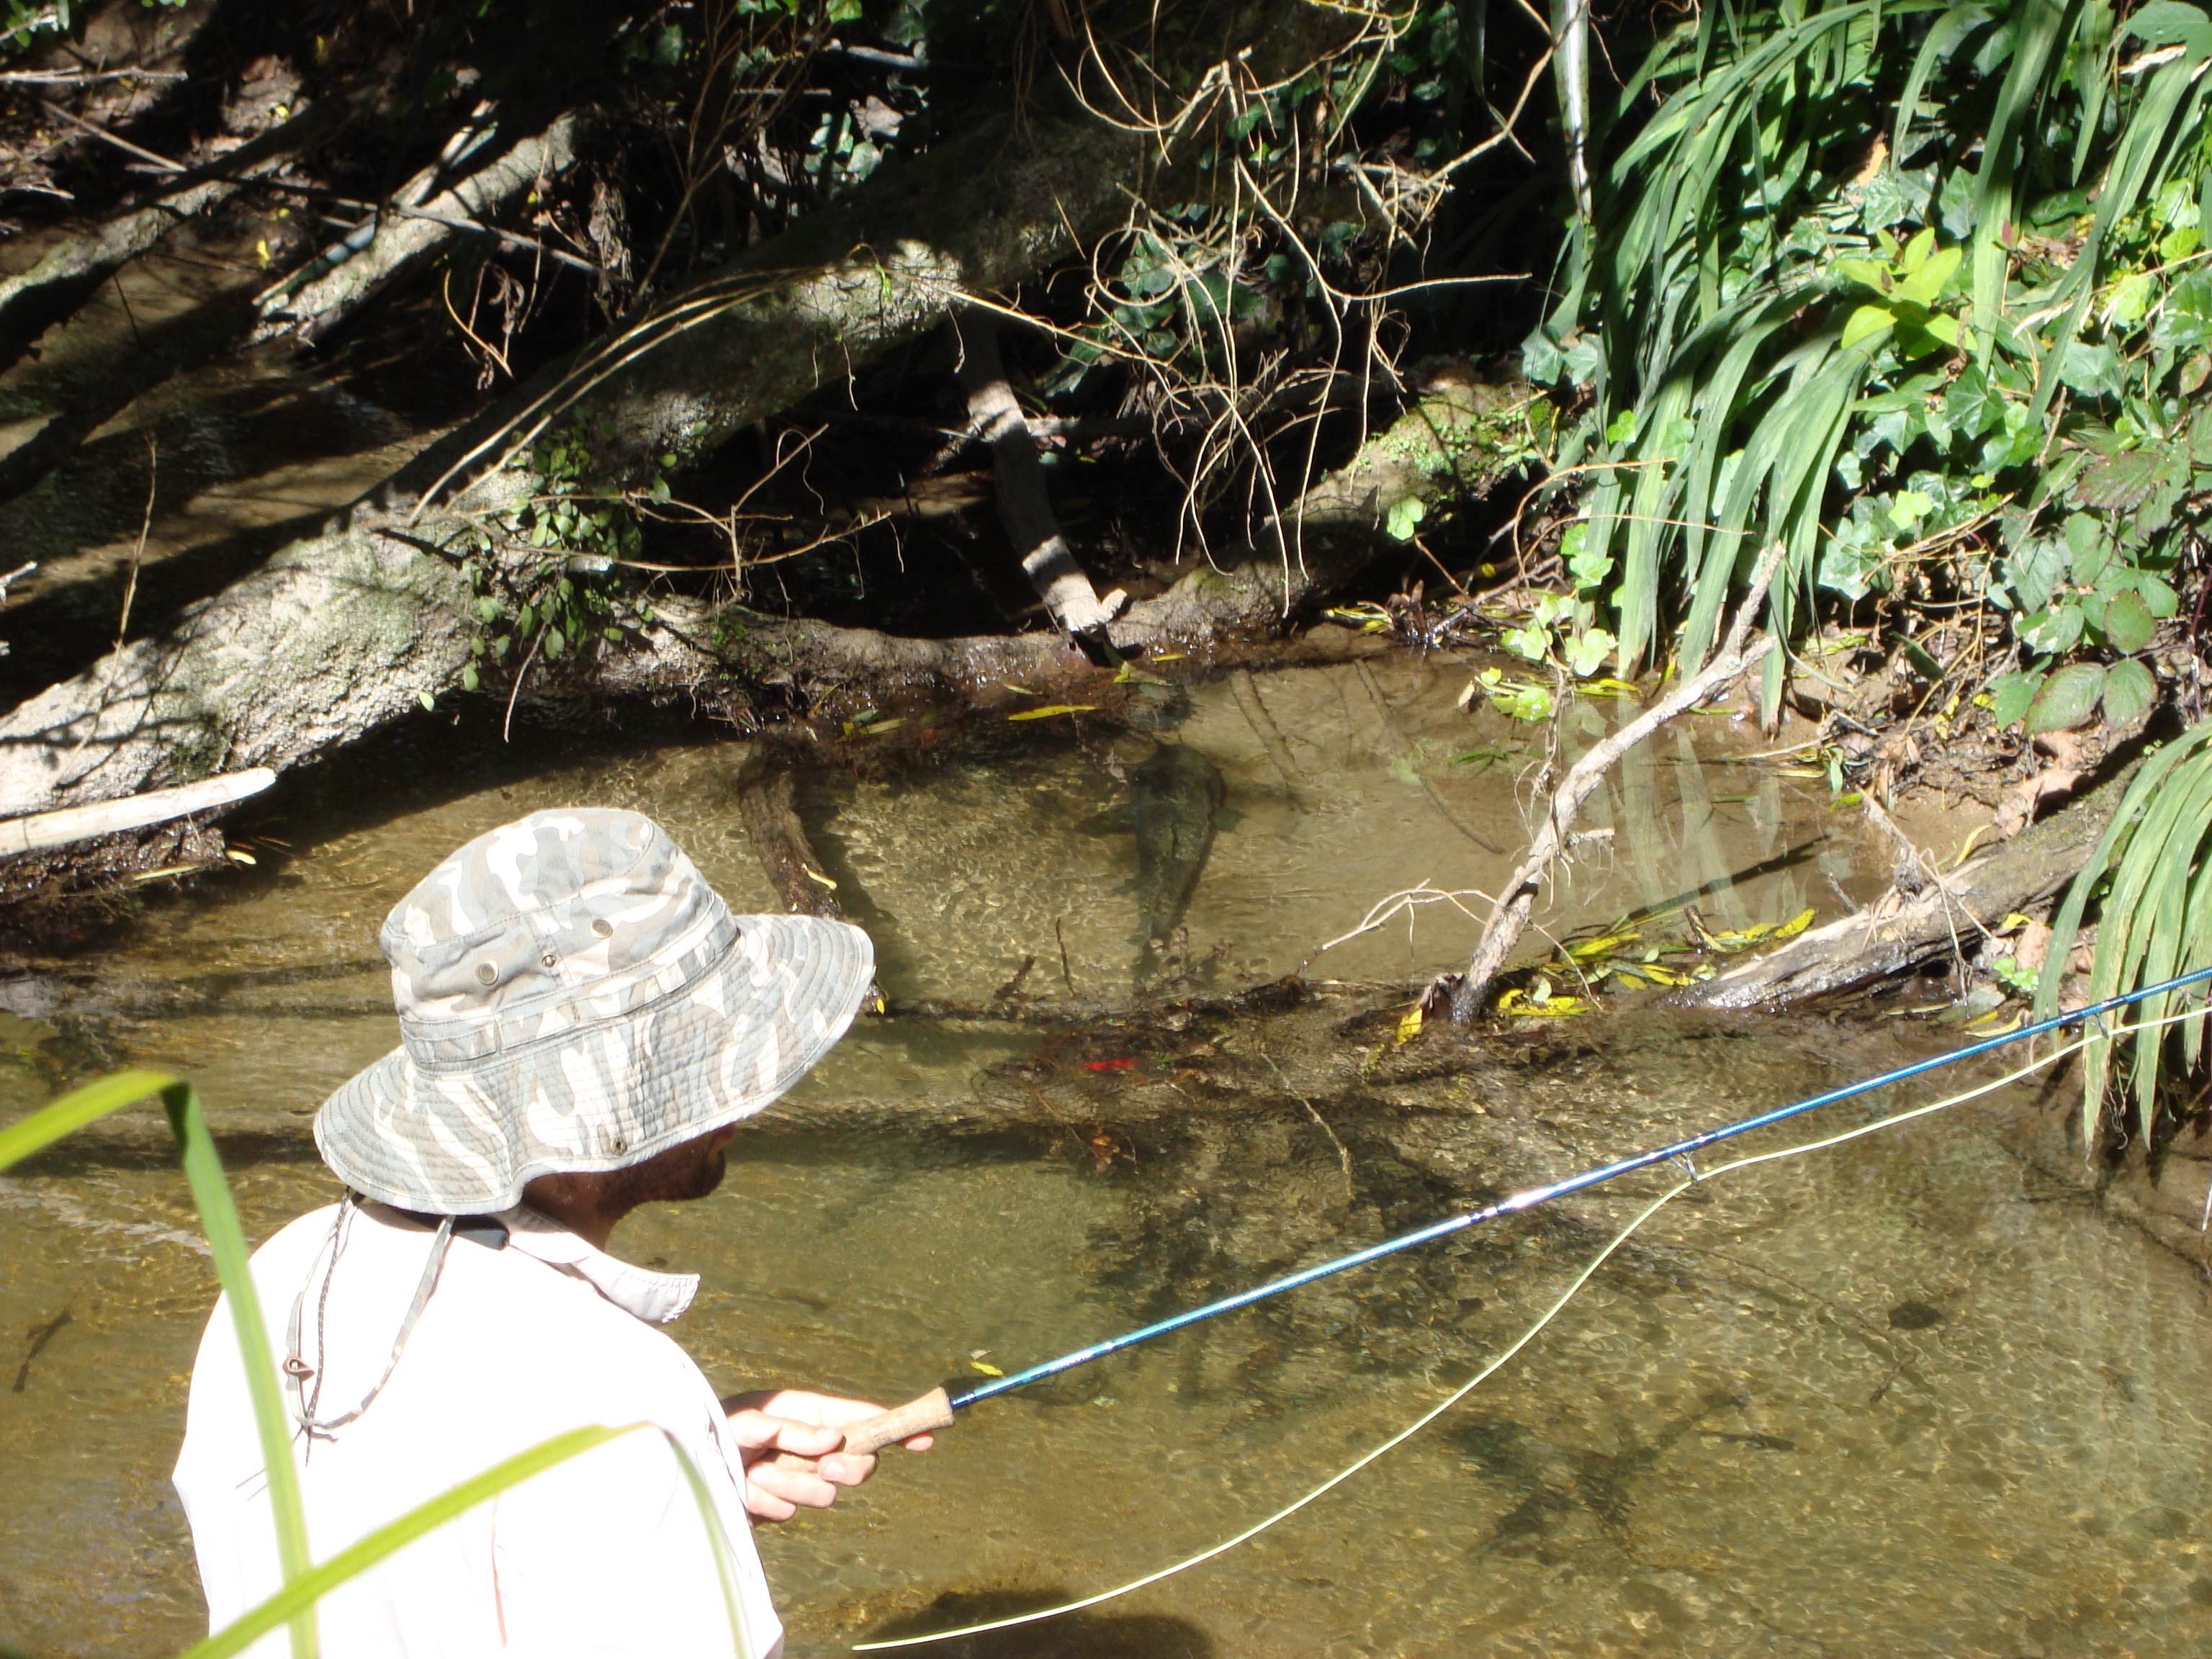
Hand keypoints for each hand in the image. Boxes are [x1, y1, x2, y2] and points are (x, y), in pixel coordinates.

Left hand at [719, 1388, 932, 1521]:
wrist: (679, 1472)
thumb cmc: (713, 1432)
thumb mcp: (749, 1420)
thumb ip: (792, 1428)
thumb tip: (833, 1441)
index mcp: (806, 1414)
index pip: (861, 1418)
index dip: (894, 1426)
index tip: (924, 1437)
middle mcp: (806, 1445)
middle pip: (856, 1463)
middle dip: (846, 1468)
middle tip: (826, 1469)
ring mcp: (795, 1477)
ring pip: (823, 1492)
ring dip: (789, 1484)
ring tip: (756, 1474)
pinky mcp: (779, 1505)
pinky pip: (791, 1511)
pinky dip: (768, 1502)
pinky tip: (746, 1493)